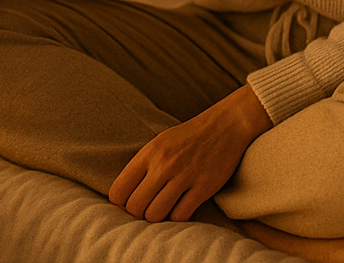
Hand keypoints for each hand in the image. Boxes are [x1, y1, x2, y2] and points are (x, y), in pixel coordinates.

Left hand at [108, 83, 272, 222]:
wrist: (225, 126)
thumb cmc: (188, 137)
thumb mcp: (159, 144)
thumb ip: (141, 167)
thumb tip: (122, 198)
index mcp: (149, 153)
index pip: (118, 190)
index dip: (121, 202)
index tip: (130, 202)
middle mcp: (164, 164)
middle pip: (135, 207)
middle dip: (139, 213)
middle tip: (148, 208)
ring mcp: (184, 176)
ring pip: (155, 215)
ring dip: (158, 217)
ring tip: (165, 209)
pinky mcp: (204, 186)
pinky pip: (180, 215)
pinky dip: (178, 216)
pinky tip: (182, 206)